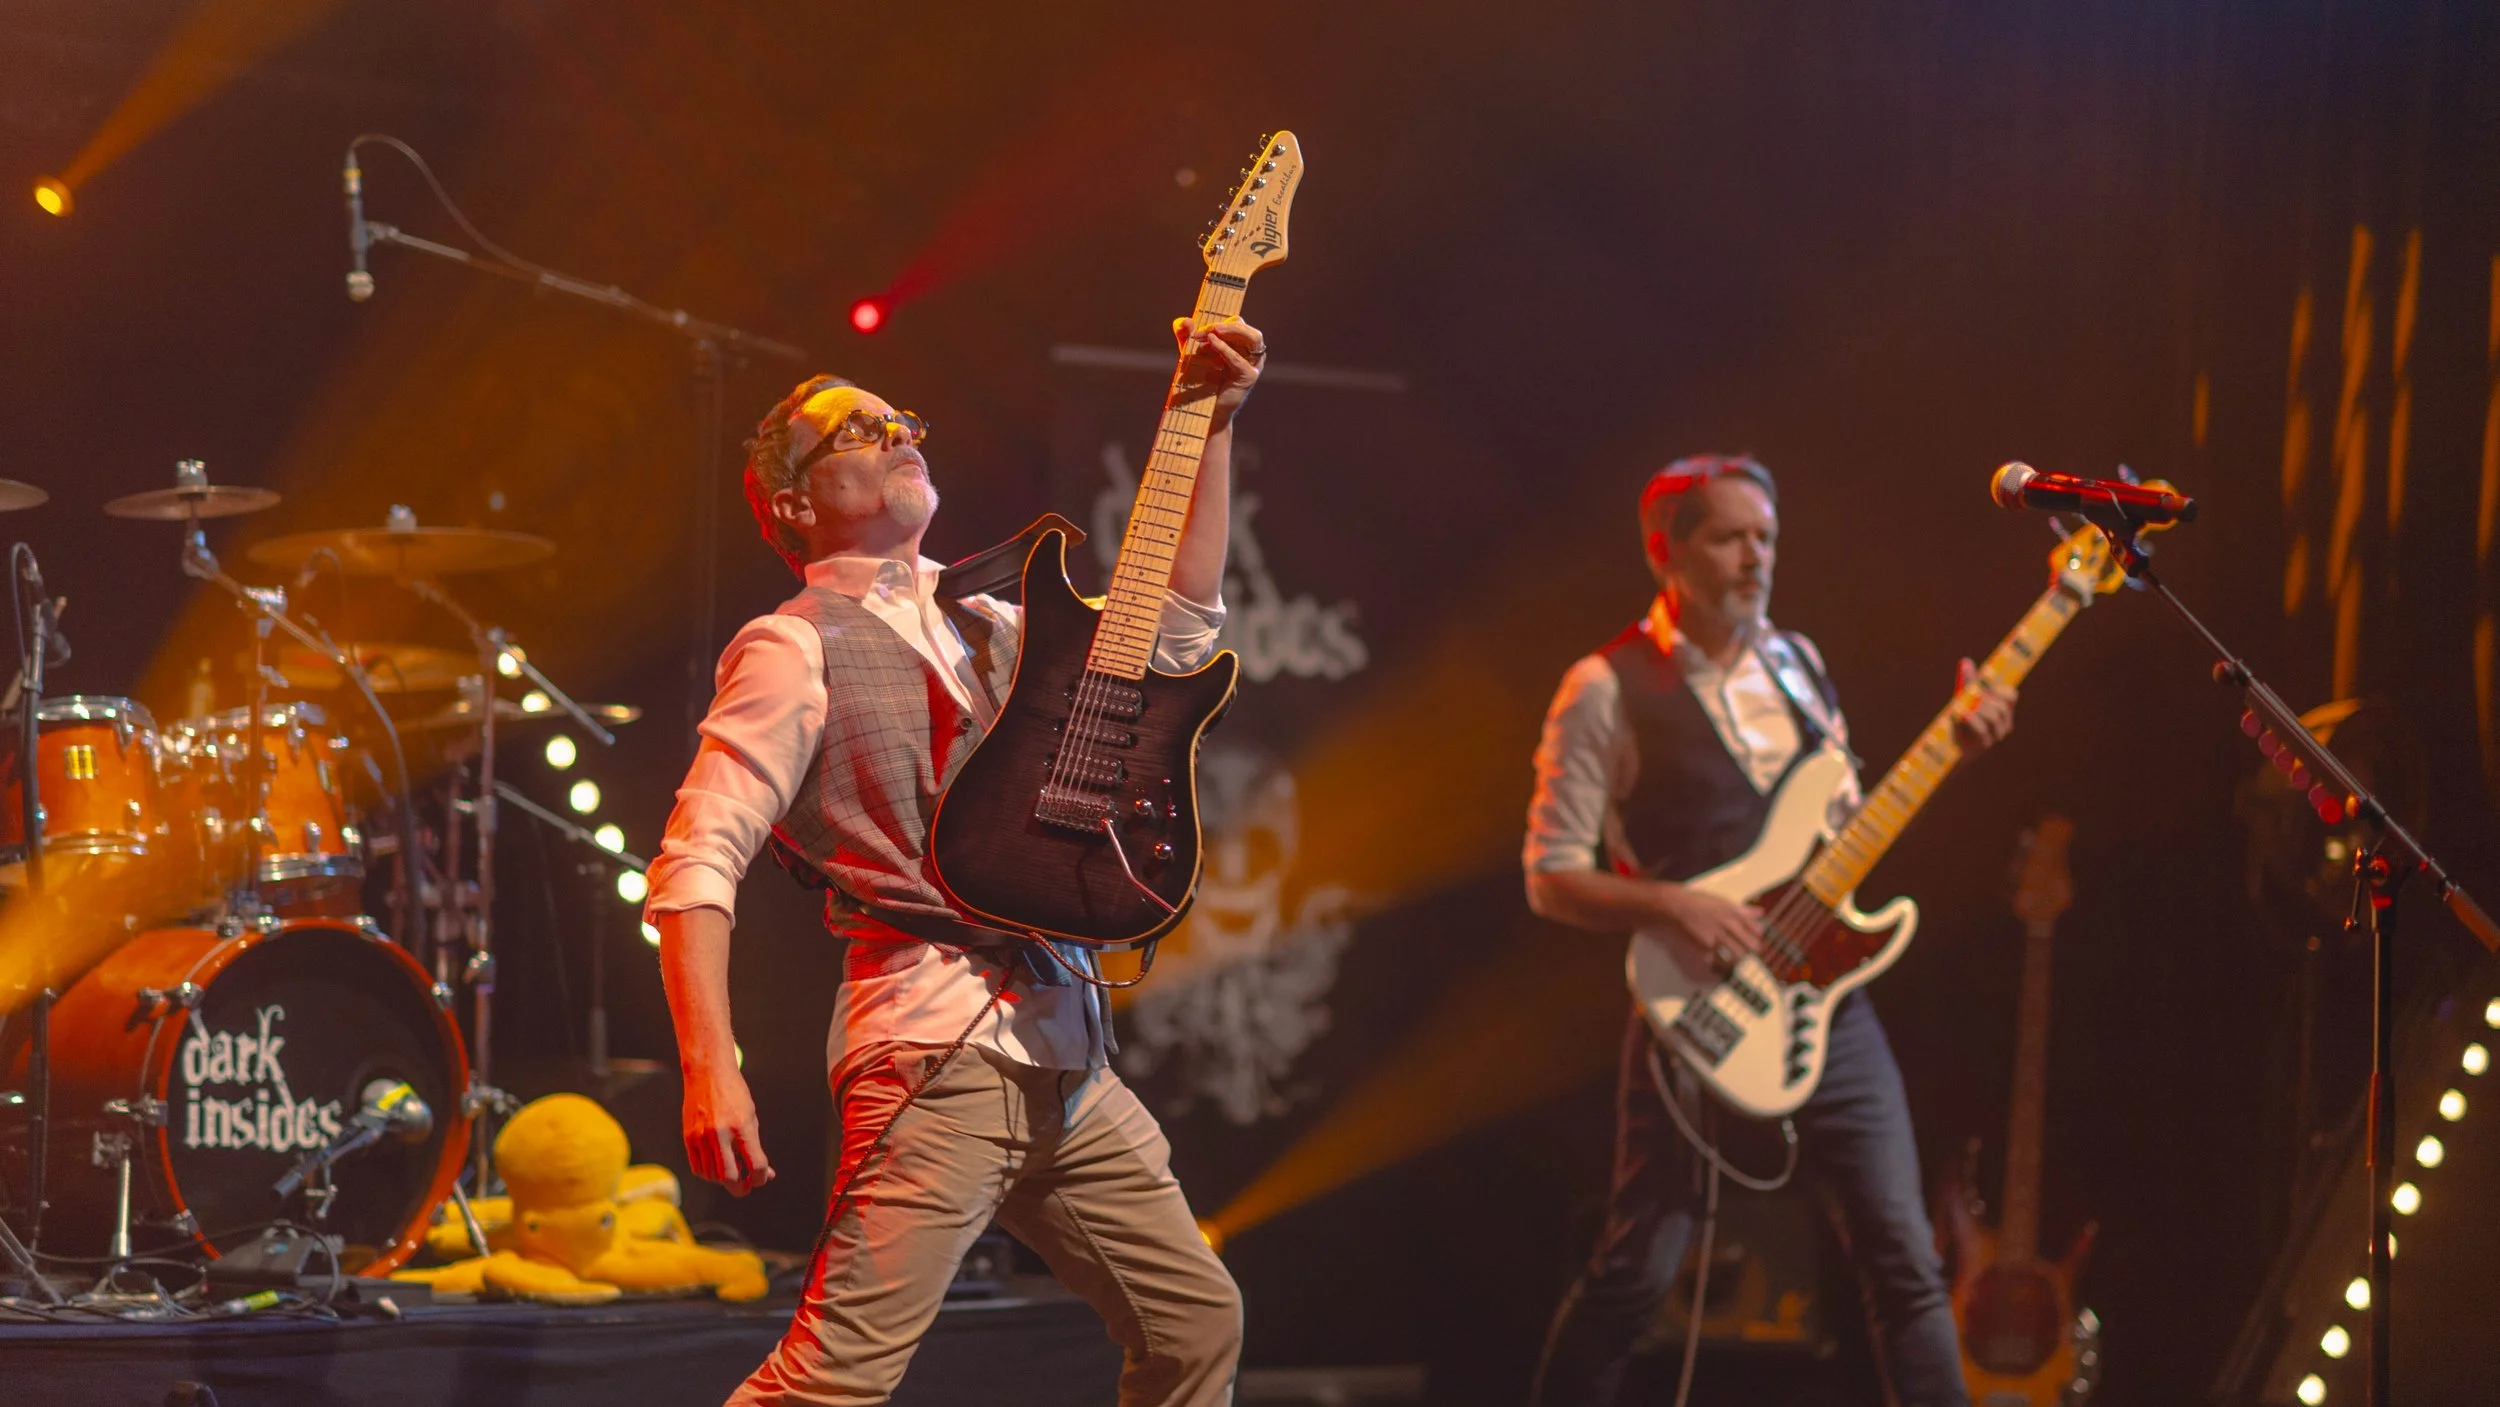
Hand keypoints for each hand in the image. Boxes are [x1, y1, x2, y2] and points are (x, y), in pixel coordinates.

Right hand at [682, 1063, 774, 1196]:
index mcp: (741, 1127)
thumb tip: (766, 1175)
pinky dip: (709, 1174)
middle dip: (741, 1188)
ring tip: (733, 1171)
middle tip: (746, 1185)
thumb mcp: (751, 1117)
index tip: (761, 1177)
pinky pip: (697, 1167)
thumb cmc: (734, 1094)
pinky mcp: (688, 1137)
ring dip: (724, 1180)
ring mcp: (701, 1137)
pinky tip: (717, 1167)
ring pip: (712, 1176)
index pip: (755, 1165)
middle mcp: (720, 1134)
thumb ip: (756, 1146)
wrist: (708, 1073)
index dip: (760, 1177)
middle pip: (729, 1177)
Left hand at [1172, 315, 1265, 426]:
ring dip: (1233, 331)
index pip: (1237, 322)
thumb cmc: (1199, 379)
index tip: (1198, 328)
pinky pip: (1240, 360)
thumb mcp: (1190, 352)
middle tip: (1208, 327)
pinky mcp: (1248, 377)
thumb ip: (1184, 335)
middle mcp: (1250, 353)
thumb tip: (1185, 320)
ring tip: (1213, 330)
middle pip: (1248, 328)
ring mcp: (1252, 365)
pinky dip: (1226, 349)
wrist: (1202, 408)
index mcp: (1240, 344)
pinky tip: (1212, 342)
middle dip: (1227, 325)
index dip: (1219, 321)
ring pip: (1253, 339)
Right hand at [1654, 883, 1762, 971]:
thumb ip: (1743, 909)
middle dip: (1752, 950)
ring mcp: (1718, 937)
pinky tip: (1721, 963)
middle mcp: (1728, 926)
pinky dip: (1721, 963)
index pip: (1755, 928)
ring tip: (1738, 959)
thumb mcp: (1724, 901)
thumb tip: (1760, 912)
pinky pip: (1719, 959)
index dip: (1758, 936)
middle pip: (1750, 945)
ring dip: (1740, 958)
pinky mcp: (1706, 946)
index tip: (1757, 938)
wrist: (1679, 906)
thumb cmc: (1701, 901)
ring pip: (1737, 954)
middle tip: (1750, 952)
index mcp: (1734, 913)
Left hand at [1951, 657, 2016, 753]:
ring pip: (1993, 715)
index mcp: (2003, 711)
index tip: (1982, 685)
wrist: (1950, 746)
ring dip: (1976, 708)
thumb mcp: (1964, 698)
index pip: (2011, 696)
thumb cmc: (1960, 721)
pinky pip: (1982, 728)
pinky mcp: (1985, 744)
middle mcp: (2004, 724)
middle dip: (1983, 697)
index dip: (1998, 688)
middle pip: (2001, 705)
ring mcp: (1996, 735)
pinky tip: (1958, 714)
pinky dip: (1969, 719)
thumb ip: (1967, 682)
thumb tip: (1966, 661)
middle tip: (1968, 695)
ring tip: (1961, 708)